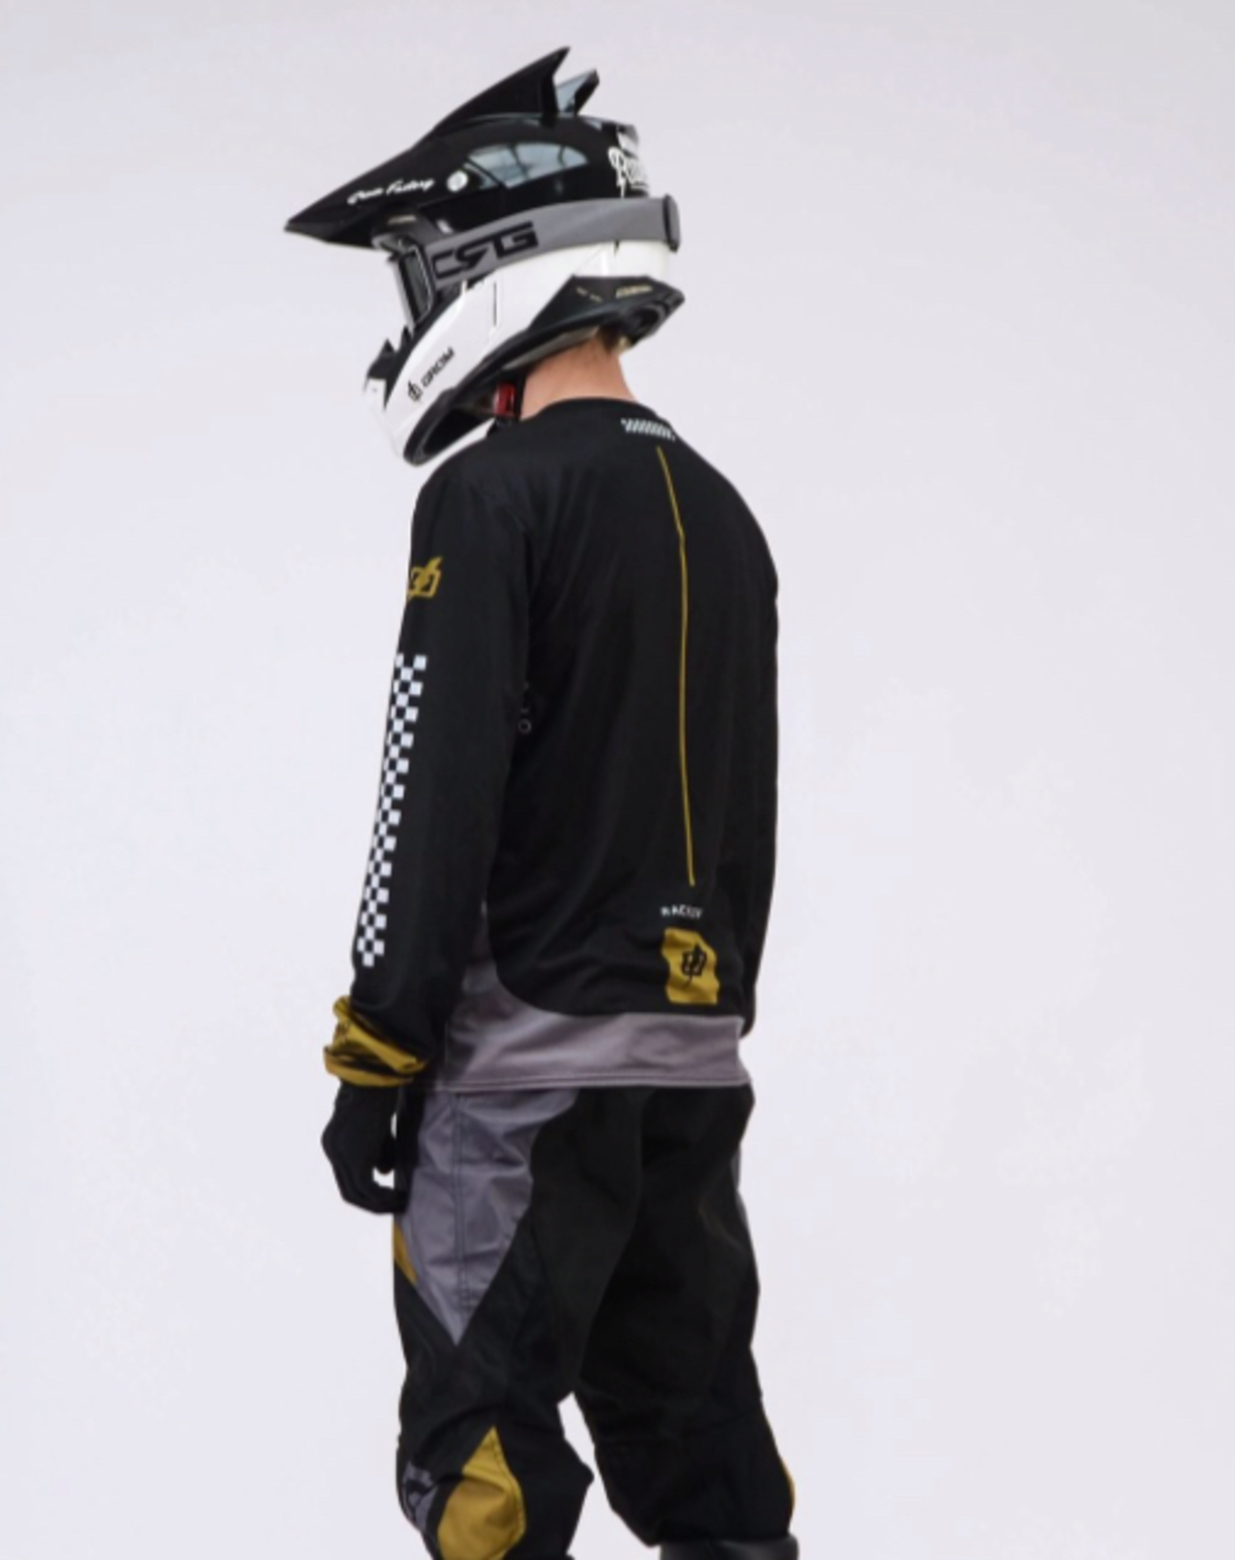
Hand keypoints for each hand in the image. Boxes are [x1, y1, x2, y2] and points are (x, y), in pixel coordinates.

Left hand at [321, 1081, 405, 1213]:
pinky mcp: (354, 1157)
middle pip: (349, 1191)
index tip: (389, 1195)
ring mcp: (340, 1155)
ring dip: (380, 1203)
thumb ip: (379, 1151)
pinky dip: (384, 1197)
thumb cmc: (380, 1093)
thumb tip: (383, 1174)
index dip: (368, 1192)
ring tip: (402, 1203)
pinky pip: (367, 1188)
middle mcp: (333, 1151)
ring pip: (356, 1194)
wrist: (375, 1077)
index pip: (347, 1177)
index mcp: (335, 1142)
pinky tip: (401, 1196)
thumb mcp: (379, 1127)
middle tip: (397, 1205)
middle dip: (373, 1203)